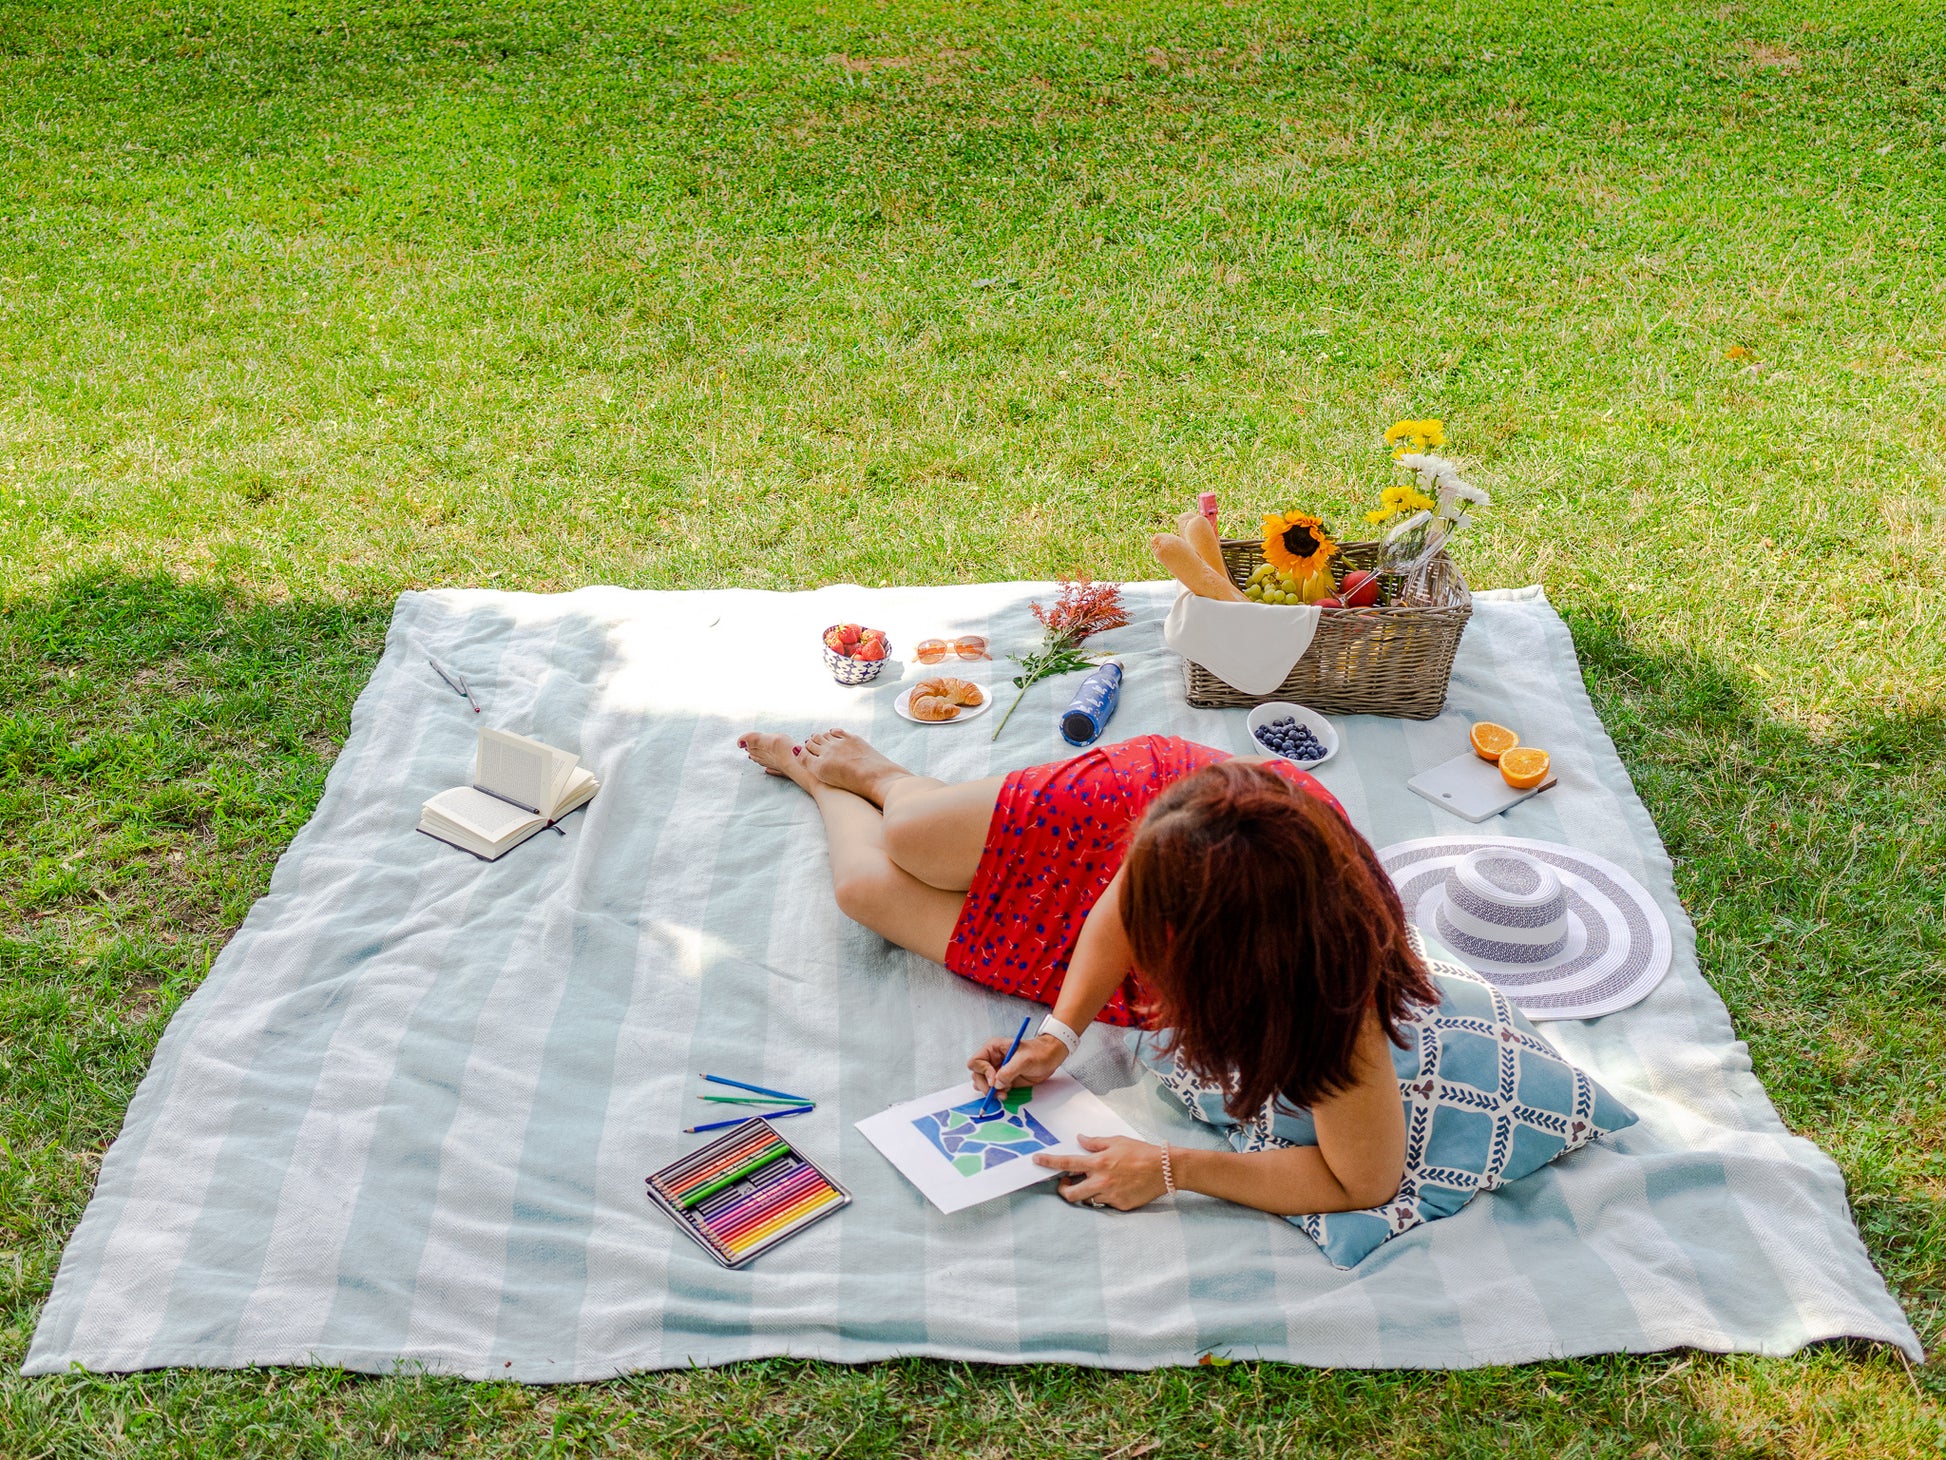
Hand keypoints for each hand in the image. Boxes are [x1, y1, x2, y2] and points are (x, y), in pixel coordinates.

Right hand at [968, 1032, 1066, 1095]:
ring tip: (1003, 1094)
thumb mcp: (1024, 1060)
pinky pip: (993, 1090)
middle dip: (985, 1086)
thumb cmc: (1039, 1053)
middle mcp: (992, 1060)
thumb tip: (996, 1084)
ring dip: (990, 1092)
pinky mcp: (1004, 1080)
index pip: (976, 1062)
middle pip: (977, 1075)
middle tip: (997, 1092)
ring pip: (983, 1084)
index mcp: (993, 1049)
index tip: (994, 1079)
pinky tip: (1007, 1093)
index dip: (983, 1071)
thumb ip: (1008, 1071)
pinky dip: (997, 1094)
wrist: (1051, 1058)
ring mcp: (997, 1071)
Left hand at [1033, 1136, 1167, 1210]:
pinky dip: (1105, 1196)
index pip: (1066, 1164)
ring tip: (1094, 1183)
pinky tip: (1116, 1187)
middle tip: (1067, 1182)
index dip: (1049, 1163)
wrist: (1166, 1169)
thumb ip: (1096, 1143)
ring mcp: (1110, 1196)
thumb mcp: (1117, 1141)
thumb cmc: (1141, 1152)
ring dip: (1085, 1193)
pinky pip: (1105, 1204)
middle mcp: (1101, 1182)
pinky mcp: (1120, 1206)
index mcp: (1098, 1163)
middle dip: (1063, 1189)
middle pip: (1070, 1193)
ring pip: (1087, 1200)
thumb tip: (1080, 1140)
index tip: (1036, 1161)